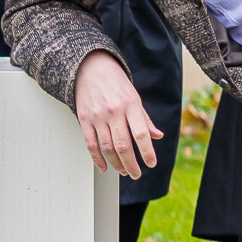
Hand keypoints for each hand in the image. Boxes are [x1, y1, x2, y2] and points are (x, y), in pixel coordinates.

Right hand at [72, 50, 160, 177]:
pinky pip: (91, 144)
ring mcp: (97, 116)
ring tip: (124, 172)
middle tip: (136, 174)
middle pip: (123, 145)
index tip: (151, 164)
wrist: (90, 67)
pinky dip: (97, 159)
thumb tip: (157, 136)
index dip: (147, 152)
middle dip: (131, 164)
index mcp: (131, 105)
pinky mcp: (84, 119)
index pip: (141, 134)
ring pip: (107, 147)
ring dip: (116, 164)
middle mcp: (114, 111)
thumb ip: (145, 119)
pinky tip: (104, 167)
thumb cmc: (116, 83)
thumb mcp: (135, 97)